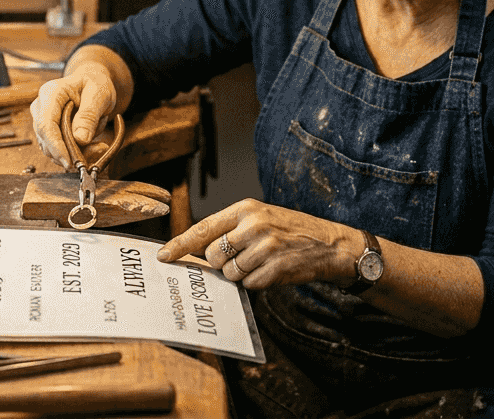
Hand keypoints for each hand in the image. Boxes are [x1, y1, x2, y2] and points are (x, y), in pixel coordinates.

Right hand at [30, 62, 117, 170]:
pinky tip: (92, 147)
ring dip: (75, 154)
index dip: (55, 146)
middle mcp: (41, 107)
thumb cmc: (95, 84)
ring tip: (99, 147)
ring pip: (53, 148)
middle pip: (47, 140)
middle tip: (96, 152)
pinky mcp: (49, 133)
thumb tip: (80, 138)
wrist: (92, 83)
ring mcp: (43, 121)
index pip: (45, 124)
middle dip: (69, 153)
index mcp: (50, 93)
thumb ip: (89, 115)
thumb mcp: (99, 94)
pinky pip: (60, 150)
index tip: (70, 162)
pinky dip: (76, 153)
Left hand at [156, 199, 360, 289]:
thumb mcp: (260, 217)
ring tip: (261, 262)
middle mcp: (253, 225)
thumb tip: (196, 250)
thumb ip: (230, 230)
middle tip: (243, 257)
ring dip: (240, 274)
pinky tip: (272, 270)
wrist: (329, 243)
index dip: (180, 244)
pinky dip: (257, 282)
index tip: (163, 255)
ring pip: (229, 272)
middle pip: (213, 255)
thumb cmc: (290, 230)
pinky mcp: (275, 268)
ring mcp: (265, 247)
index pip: (203, 227)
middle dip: (221, 263)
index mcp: (245, 209)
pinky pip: (249, 284)